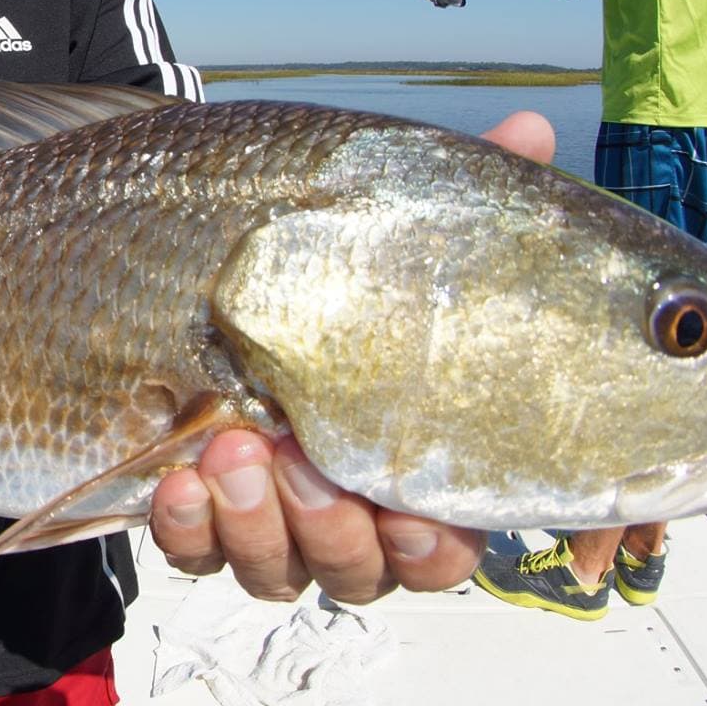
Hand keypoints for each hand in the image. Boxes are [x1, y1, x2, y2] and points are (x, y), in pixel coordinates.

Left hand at [148, 110, 556, 601]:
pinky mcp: (193, 516)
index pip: (445, 544)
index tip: (410, 513)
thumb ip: (458, 199)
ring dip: (255, 523)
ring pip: (276, 568)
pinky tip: (177, 482)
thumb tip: (528, 136)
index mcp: (409, 465)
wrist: (180, 269)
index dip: (431, 545)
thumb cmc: (312, 265)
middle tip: (296, 459)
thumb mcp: (381, 227)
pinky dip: (187, 528)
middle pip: (360, 569)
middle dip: (330, 528)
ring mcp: (265, 519)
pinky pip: (194, 550)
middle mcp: (344, 511)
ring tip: (230, 451)